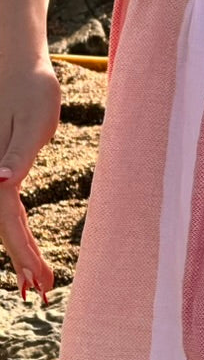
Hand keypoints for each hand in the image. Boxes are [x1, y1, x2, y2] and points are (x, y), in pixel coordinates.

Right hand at [0, 52, 60, 303]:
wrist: (17, 66)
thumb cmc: (31, 89)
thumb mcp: (33, 120)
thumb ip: (16, 153)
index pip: (5, 218)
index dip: (20, 250)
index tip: (36, 278)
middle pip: (3, 227)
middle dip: (23, 261)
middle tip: (43, 293)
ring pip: (5, 223)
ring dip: (20, 254)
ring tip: (39, 285)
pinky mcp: (3, 172)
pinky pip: (8, 212)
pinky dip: (19, 236)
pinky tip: (29, 256)